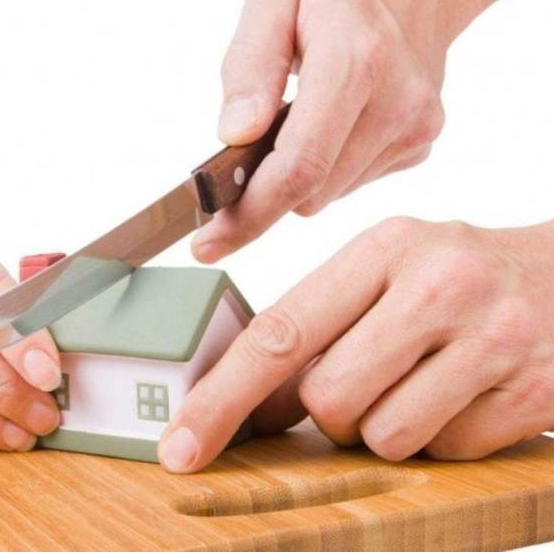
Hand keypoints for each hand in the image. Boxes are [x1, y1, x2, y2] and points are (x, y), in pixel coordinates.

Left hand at [160, 217, 553, 471]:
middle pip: (326, 399)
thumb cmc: (456, 276)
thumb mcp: (382, 276)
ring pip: (382, 436)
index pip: (280, 333)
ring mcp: (491, 340)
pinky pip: (444, 452)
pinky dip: (440, 437)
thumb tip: (249, 404)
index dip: (222, 397)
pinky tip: (463, 393)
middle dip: (331, 410)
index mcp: (382, 249)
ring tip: (420, 380)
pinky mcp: (531, 391)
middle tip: (369, 378)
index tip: (182, 445)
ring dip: (385, 426)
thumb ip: (315, 329)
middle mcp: (436, 287)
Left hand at [192, 0, 507, 262]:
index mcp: (356, 61)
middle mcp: (397, 103)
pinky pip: (351, 183)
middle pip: (310, 193)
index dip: (249, 215)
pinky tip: (330, 126)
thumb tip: (236, 135)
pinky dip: (327, 167)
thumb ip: (251, 65)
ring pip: (328, 195)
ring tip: (296, 122)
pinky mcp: (419, 145)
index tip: (208, 243)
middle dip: (264, 191)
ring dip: (298, 176)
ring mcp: (415, 129)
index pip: (298, 167)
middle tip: (236, 168)